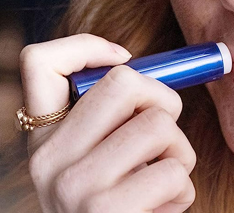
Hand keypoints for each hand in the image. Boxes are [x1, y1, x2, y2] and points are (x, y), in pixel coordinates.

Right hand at [20, 34, 195, 212]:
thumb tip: (168, 73)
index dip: (88, 46)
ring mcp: (75, 187)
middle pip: (124, 82)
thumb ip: (118, 121)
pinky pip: (174, 171)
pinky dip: (182, 191)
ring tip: (162, 179)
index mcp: (45, 141)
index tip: (125, 57)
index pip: (40, 63)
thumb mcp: (103, 162)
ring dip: (180, 152)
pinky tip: (160, 210)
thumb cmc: (122, 207)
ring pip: (160, 125)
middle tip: (165, 130)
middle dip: (164, 100)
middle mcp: (49, 161)